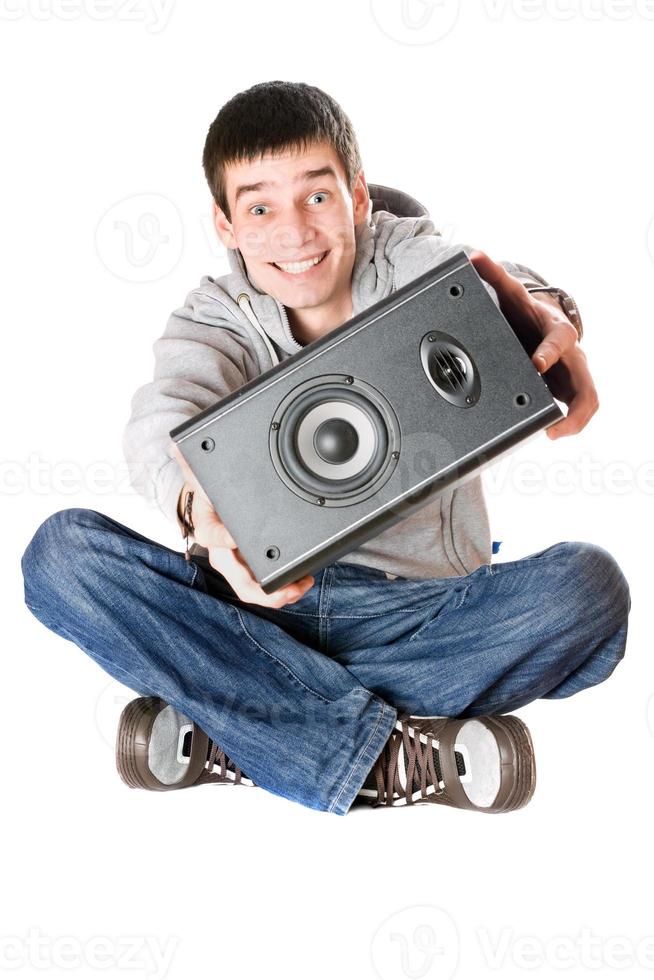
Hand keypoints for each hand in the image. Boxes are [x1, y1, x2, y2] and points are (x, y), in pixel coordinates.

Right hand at [169, 441, 314, 607]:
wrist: (215, 505)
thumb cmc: (209, 496)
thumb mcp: (201, 478)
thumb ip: (191, 462)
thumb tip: (176, 446)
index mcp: (210, 532)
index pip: (212, 538)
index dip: (224, 540)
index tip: (235, 539)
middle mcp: (225, 555)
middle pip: (242, 583)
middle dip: (268, 590)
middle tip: (289, 585)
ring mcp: (240, 566)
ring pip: (256, 591)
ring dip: (281, 593)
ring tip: (302, 583)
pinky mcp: (255, 569)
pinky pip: (268, 586)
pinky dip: (286, 587)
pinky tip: (302, 579)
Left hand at [468, 250, 598, 439]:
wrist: (541, 323)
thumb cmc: (527, 313)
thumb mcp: (513, 294)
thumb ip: (493, 275)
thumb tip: (472, 255)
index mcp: (556, 330)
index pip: (560, 339)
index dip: (550, 352)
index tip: (536, 364)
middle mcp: (570, 354)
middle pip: (586, 381)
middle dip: (575, 405)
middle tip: (555, 423)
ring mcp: (571, 374)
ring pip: (587, 400)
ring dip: (574, 421)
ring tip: (553, 434)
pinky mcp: (566, 390)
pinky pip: (575, 410)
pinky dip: (566, 424)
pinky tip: (549, 434)